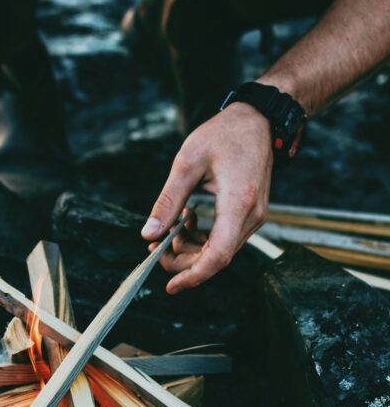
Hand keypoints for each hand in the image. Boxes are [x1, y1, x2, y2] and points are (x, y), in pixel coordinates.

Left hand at [141, 102, 271, 292]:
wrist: (258, 120)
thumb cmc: (224, 134)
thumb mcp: (187, 163)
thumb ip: (167, 202)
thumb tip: (148, 234)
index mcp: (238, 204)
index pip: (218, 256)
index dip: (193, 276)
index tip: (170, 286)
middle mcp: (251, 216)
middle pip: (216, 258)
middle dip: (183, 261)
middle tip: (156, 248)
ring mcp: (254, 216)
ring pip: (220, 251)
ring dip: (191, 248)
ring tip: (170, 228)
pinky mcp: (250, 214)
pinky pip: (225, 239)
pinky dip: (202, 238)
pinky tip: (188, 219)